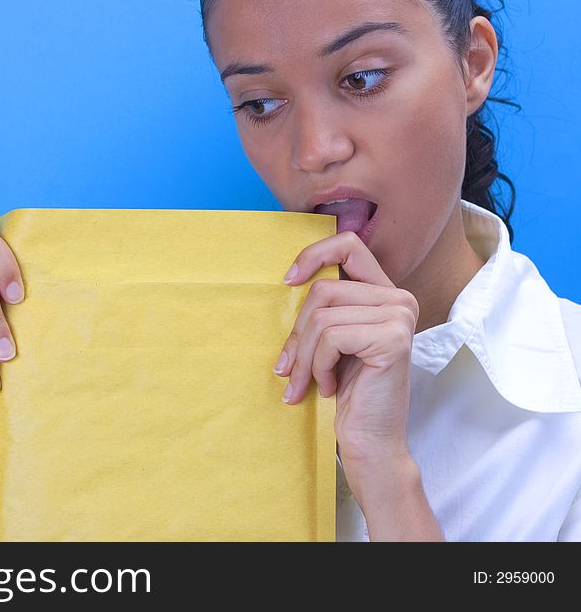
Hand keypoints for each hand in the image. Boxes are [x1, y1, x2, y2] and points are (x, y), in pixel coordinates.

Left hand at [272, 230, 419, 463]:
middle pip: (322, 290)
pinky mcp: (392, 338)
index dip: (313, 255)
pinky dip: (318, 366)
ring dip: (303, 356)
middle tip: (288, 367)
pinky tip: (330, 387)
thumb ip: (324, 308)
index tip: (287, 281)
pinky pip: (331, 337)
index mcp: (385, 293)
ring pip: (322, 317)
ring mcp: (399, 316)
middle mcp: (399, 299)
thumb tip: (289, 279)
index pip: (349, 246)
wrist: (370, 440)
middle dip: (297, 333)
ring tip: (305, 383)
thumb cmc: (348, 391)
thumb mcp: (332, 341)